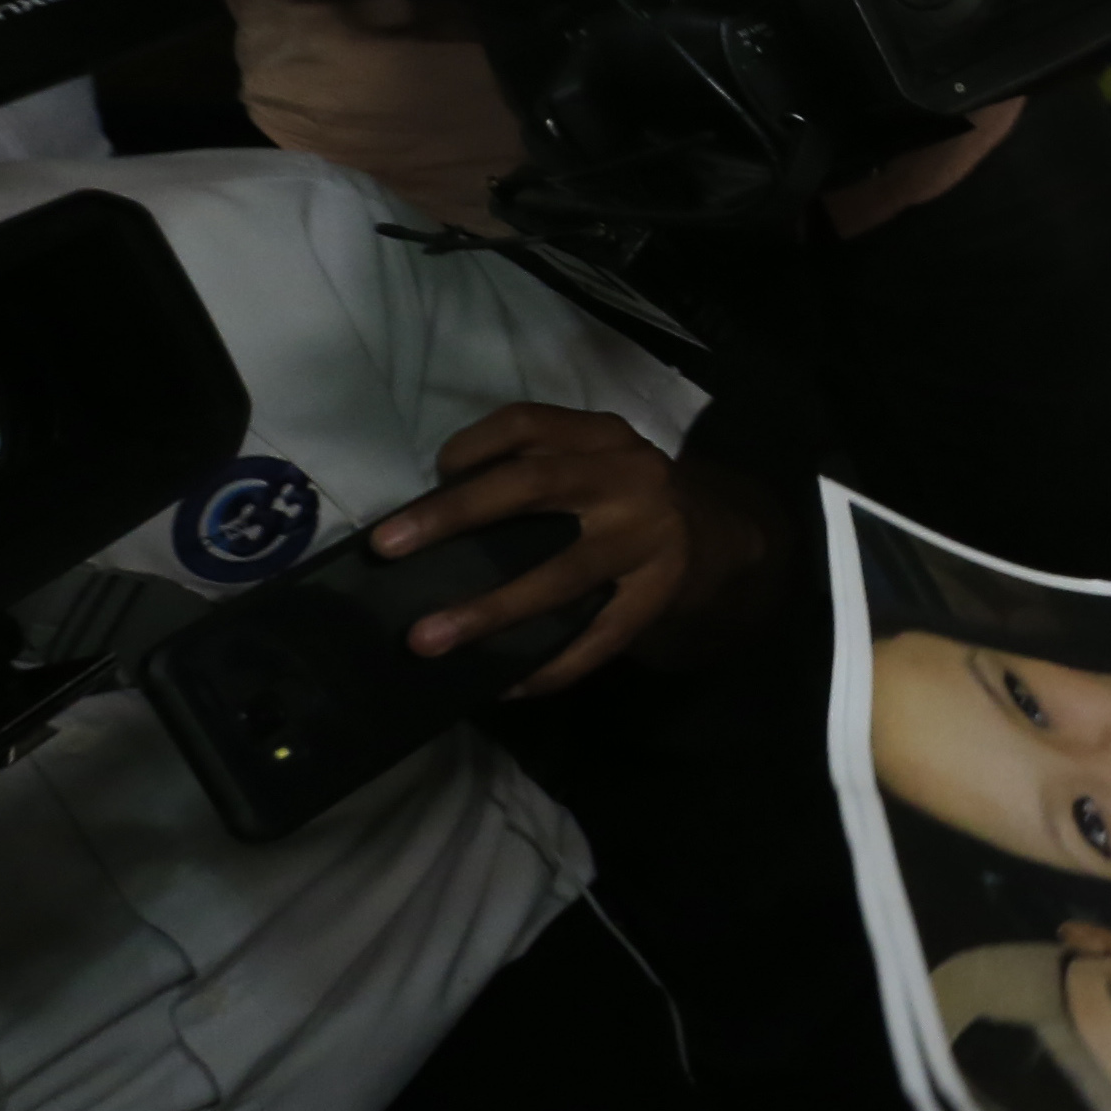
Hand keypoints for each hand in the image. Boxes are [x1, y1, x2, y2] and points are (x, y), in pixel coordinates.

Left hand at [368, 405, 757, 695]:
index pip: (527, 424)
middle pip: (533, 487)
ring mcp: (646, 540)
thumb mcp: (594, 463)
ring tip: (427, 640)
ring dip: (487, 609)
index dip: (471, 446)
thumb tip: (432, 516)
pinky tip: (504, 686)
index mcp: (603, 437)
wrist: (721, 539)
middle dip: (453, 517)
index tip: (430, 475)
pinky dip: (546, 666)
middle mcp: (628, 478)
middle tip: (389, 548)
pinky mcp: (656, 597)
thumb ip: (536, 471)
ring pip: (559, 574)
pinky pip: (594, 639)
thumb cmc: (626, 501)